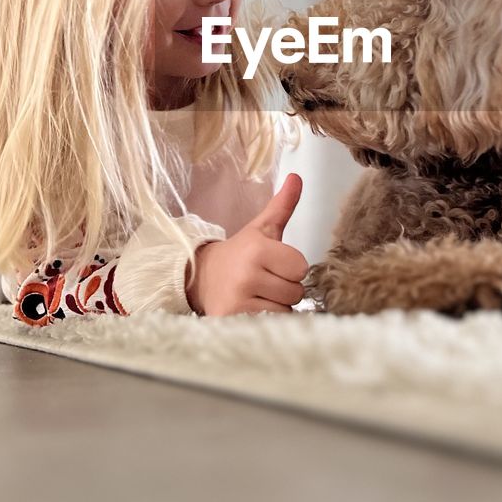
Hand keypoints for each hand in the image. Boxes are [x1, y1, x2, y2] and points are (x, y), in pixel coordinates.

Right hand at [185, 174, 307, 315]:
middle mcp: (247, 275)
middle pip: (295, 292)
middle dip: (286, 288)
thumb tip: (297, 177)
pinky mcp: (232, 321)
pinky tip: (252, 309)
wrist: (201, 278)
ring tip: (258, 296)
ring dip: (277, 306)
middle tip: (266, 281)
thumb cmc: (240, 254)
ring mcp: (238, 301)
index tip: (276, 264)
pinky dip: (267, 320)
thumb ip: (282, 205)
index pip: (301, 267)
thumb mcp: (261, 229)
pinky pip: (270, 324)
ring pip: (285, 311)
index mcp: (257, 249)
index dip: (292, 267)